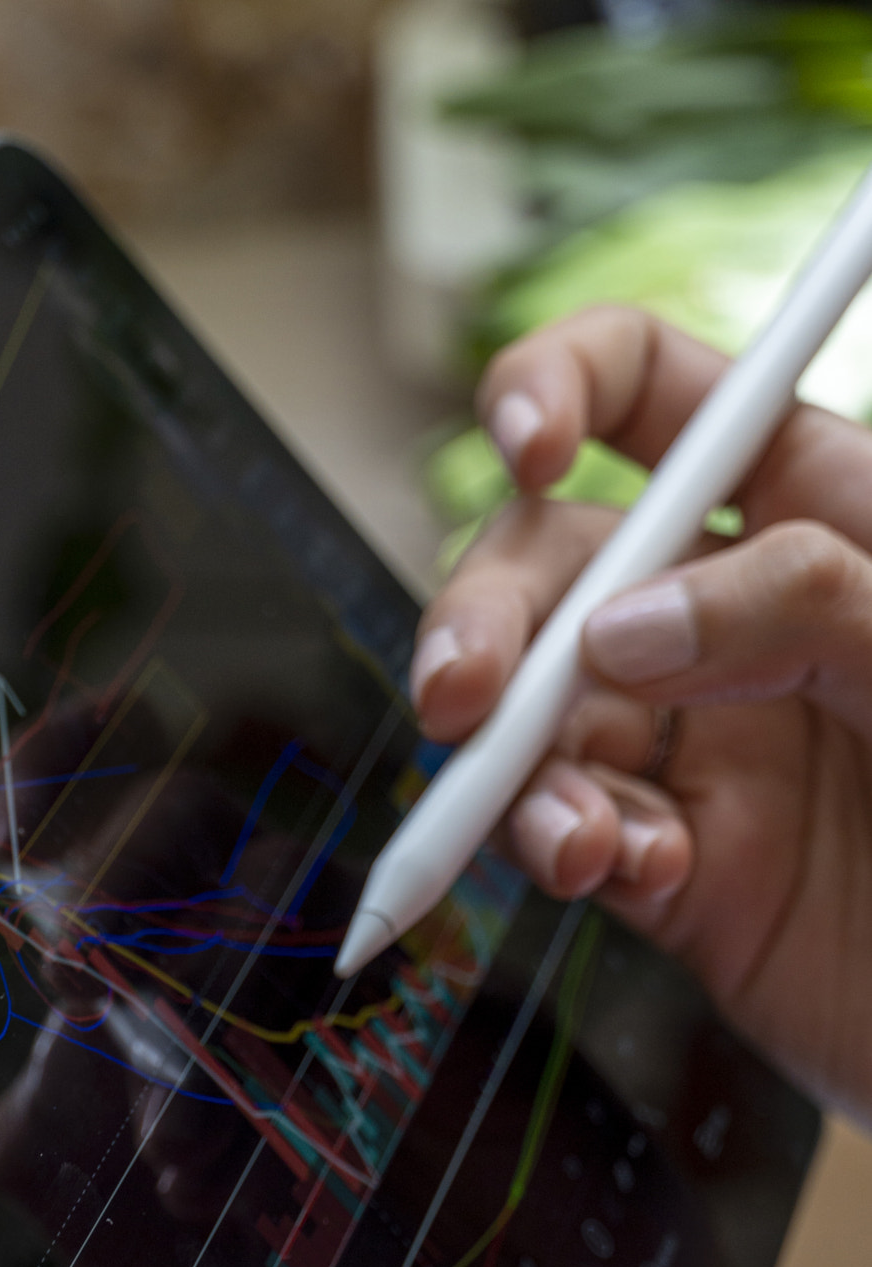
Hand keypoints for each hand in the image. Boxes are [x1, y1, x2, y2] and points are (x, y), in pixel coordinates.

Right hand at [416, 305, 871, 1120]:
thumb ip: (795, 604)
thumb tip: (616, 632)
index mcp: (812, 506)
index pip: (646, 391)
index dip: (557, 389)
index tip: (529, 455)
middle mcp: (730, 615)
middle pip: (547, 566)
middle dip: (483, 620)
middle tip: (462, 698)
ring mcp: (696, 742)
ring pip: (532, 716)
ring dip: (513, 769)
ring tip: (575, 838)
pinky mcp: (674, 867)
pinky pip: (572, 835)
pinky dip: (572, 849)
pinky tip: (628, 870)